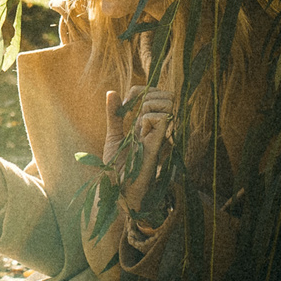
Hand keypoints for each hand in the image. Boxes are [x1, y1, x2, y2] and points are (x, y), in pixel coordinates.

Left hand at [106, 86, 175, 208]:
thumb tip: (111, 91)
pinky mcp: (157, 144)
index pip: (155, 94)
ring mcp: (159, 135)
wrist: (116, 190)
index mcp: (147, 124)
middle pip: (167, 96)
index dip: (140, 91)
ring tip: (137, 123)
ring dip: (149, 106)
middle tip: (133, 111)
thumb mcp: (113, 135)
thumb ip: (114, 114)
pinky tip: (139, 132)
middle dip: (148, 95)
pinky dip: (148, 118)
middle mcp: (156, 128)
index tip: (125, 104)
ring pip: (168, 104)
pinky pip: (162, 120)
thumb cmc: (117, 167)